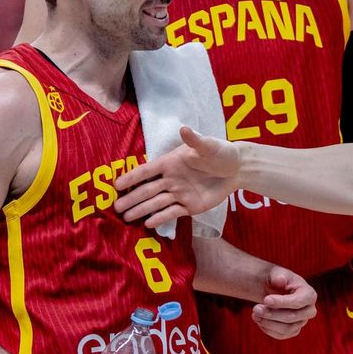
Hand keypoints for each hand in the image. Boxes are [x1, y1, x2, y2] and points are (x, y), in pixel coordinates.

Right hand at [115, 127, 239, 229]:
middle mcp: (171, 179)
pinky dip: (160, 219)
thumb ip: (195, 141)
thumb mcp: (208, 146)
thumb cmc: (220, 153)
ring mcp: (179, 194)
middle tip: (116, 207)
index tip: (117, 184)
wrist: (236, 169)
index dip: (132, 177)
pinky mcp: (189, 206)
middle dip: (131, 198)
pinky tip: (148, 224)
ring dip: (141, 210)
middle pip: (147, 190)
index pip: (147, 171)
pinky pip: (171, 213)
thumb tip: (184, 129)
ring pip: (156, 203)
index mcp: (170, 163)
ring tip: (126, 218)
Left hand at [251, 267, 315, 339]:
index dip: (282, 302)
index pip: (299, 302)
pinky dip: (268, 329)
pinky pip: (282, 335)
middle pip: (293, 317)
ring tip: (254, 314)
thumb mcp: (276, 273)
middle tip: (255, 308)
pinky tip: (259, 320)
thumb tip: (280, 280)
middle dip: (272, 314)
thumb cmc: (277, 280)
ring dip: (268, 323)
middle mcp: (309, 310)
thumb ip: (278, 275)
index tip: (266, 300)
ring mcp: (302, 322)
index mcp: (309, 294)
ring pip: (287, 329)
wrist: (274, 290)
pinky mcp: (293, 330)